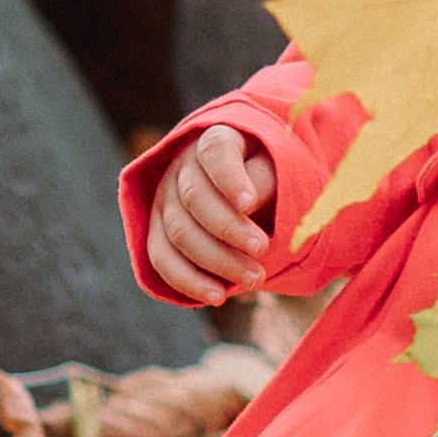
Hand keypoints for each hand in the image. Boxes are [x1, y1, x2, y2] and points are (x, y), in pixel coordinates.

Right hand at [148, 125, 276, 300]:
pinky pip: (161, 259)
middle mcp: (182, 167)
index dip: (229, 178)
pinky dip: (188, 281)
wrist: (250, 189)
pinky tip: (217, 296)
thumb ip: (265, 178)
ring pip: (179, 233)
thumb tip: (244, 205)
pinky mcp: (158, 231)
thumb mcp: (279, 165)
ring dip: (217, 260)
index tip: (250, 203)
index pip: (215, 153)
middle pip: (195, 198)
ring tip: (255, 279)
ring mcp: (165, 200)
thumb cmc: (270, 174)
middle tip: (263, 249)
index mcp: (215, 140)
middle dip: (230, 229)